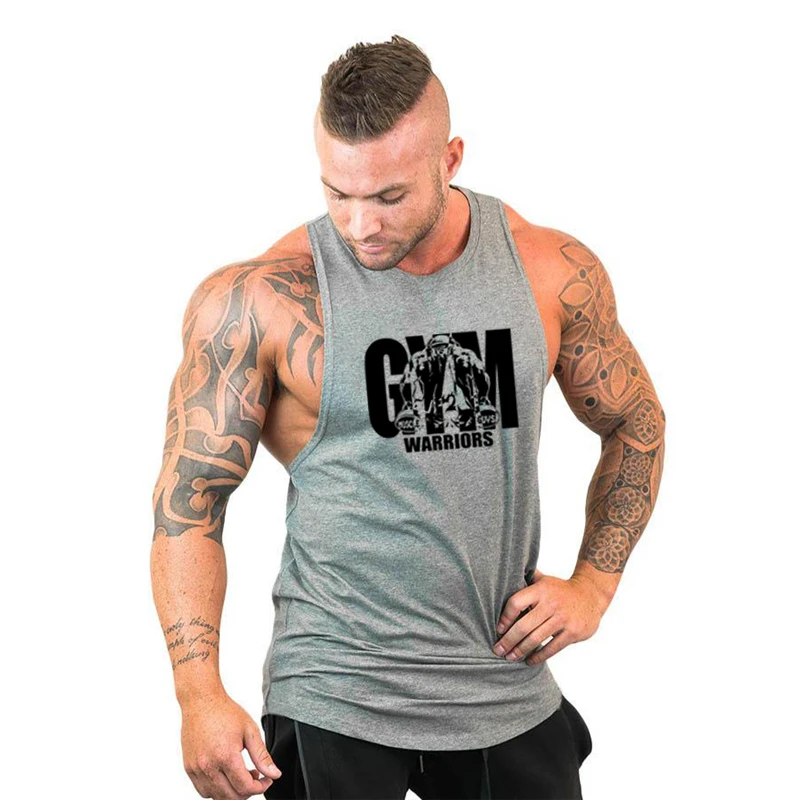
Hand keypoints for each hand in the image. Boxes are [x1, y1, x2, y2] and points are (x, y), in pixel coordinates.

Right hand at [181, 690, 281, 798]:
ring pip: (216, 797)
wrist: (201, 701)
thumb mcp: (250, 730)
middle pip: (231, 797)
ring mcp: (196, 769)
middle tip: (255, 776)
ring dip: (231, 792)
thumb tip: (274, 774)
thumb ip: (262, 756)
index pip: (245, 787)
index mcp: (226, 756)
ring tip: (240, 774)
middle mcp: (208, 765)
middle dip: (247, 791)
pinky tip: (225, 775)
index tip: (266, 780)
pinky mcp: (188, 768)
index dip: (260, 787)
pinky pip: (203, 790)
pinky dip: (216, 790)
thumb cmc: (225, 712)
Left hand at [492, 569, 606, 665]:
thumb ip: (526, 580)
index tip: (498, 630)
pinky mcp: (572, 632)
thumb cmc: (560, 590)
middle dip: (508, 641)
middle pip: (523, 626)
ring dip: (520, 650)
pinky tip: (529, 660)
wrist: (591, 595)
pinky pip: (552, 648)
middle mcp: (550, 604)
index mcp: (540, 590)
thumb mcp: (544, 580)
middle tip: (498, 650)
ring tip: (510, 657)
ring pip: (535, 639)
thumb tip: (504, 577)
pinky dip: (539, 656)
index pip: (516, 603)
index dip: (505, 618)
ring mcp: (562, 619)